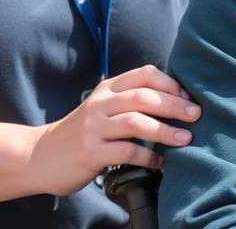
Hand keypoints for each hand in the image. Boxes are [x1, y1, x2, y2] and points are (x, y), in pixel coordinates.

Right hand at [28, 64, 200, 196]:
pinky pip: (127, 152)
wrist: (39, 156)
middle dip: (175, 105)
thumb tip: (176, 101)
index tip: (188, 97)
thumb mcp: (101, 107)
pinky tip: (161, 162)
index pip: (145, 74)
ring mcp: (93, 128)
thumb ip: (129, 100)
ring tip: (186, 139)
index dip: (171, 83)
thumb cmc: (81, 132)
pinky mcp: (90, 153)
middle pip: (145, 96)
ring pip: (137, 122)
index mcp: (107, 88)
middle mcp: (100, 103)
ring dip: (166, 130)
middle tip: (196, 115)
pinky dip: (149, 157)